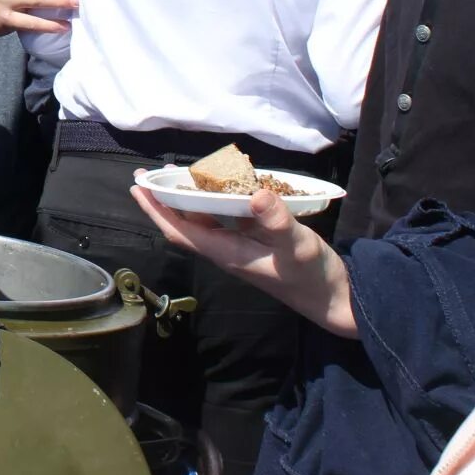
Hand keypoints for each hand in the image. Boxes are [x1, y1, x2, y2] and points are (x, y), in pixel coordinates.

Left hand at [130, 181, 356, 337]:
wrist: (335, 299)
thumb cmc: (313, 276)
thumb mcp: (297, 246)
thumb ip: (278, 222)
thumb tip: (257, 194)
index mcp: (227, 253)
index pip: (180, 230)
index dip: (157, 210)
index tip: (138, 188)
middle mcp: (227, 250)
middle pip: (185, 224)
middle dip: (164, 201)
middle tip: (147, 174)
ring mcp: (240, 247)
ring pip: (204, 220)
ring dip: (186, 199)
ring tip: (175, 175)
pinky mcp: (255, 243)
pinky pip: (226, 218)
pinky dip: (216, 200)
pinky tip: (220, 185)